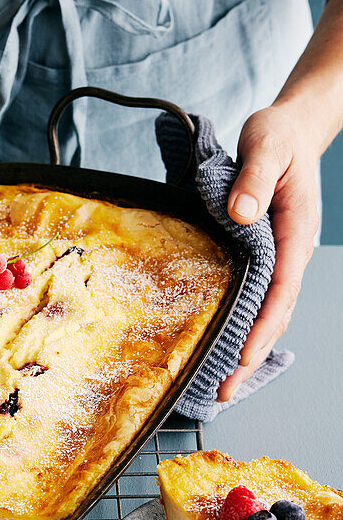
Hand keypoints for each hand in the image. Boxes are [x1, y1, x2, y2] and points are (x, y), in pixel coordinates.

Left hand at [217, 104, 318, 401]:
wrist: (288, 129)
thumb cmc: (278, 137)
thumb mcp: (266, 146)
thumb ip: (254, 179)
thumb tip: (241, 215)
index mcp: (296, 231)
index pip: (281, 288)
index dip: (263, 324)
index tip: (243, 353)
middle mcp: (290, 251)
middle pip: (275, 312)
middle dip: (253, 353)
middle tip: (226, 390)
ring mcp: (278, 257)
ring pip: (266, 311)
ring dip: (247, 347)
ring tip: (223, 384)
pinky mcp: (263, 256)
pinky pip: (255, 297)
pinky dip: (242, 324)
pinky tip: (223, 346)